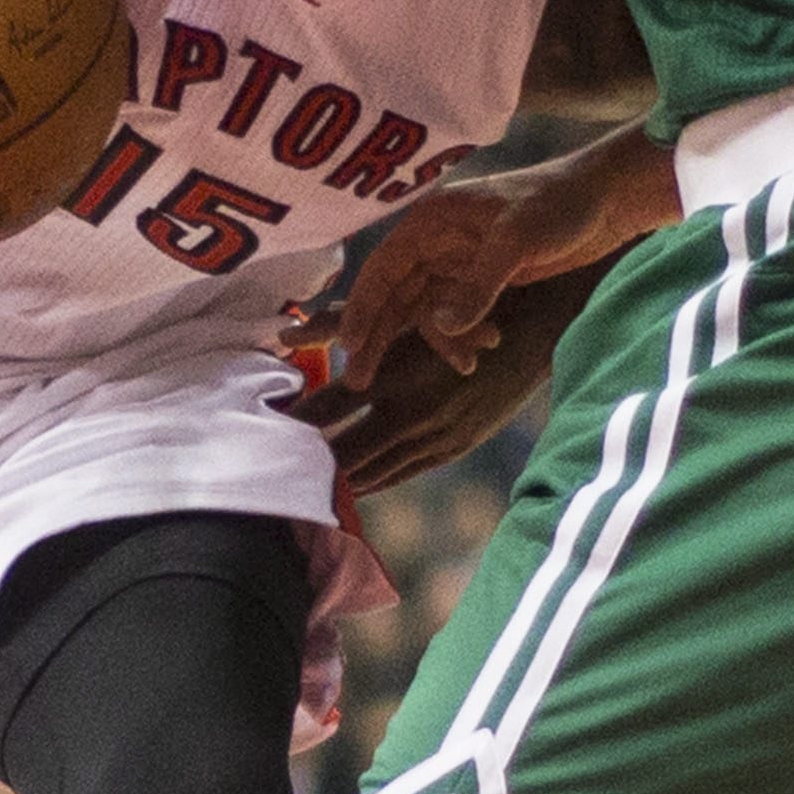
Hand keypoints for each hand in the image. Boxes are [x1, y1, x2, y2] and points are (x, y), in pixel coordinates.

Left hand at [280, 312, 547, 496]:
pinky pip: (400, 475)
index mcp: (394, 372)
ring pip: (370, 471)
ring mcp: (434, 437)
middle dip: (304, 461)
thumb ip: (348, 324)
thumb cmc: (462, 306)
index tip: (258, 431)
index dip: (289, 424)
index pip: (324, 410)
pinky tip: (347, 487)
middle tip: (268, 470)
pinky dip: (369, 482)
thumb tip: (292, 332)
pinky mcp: (453, 448)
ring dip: (335, 479)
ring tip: (296, 487)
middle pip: (341, 451)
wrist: (535, 329)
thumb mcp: (405, 310)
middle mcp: (411, 411)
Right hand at [299, 170, 595, 393]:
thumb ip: (478, 286)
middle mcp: (436, 241)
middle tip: (360, 381)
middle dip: (381, 337)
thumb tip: (441, 327)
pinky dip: (464, 337)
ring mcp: (458, 262)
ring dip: (439, 341)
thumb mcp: (516, 242)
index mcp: (431, 220)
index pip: (383, 269)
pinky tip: (483, 351)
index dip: (362, 309)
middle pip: (394, 295)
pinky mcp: (481, 280)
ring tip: (466, 365)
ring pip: (425, 312)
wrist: (605, 200)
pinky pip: (456, 316)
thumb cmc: (558, 204)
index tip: (350, 348)